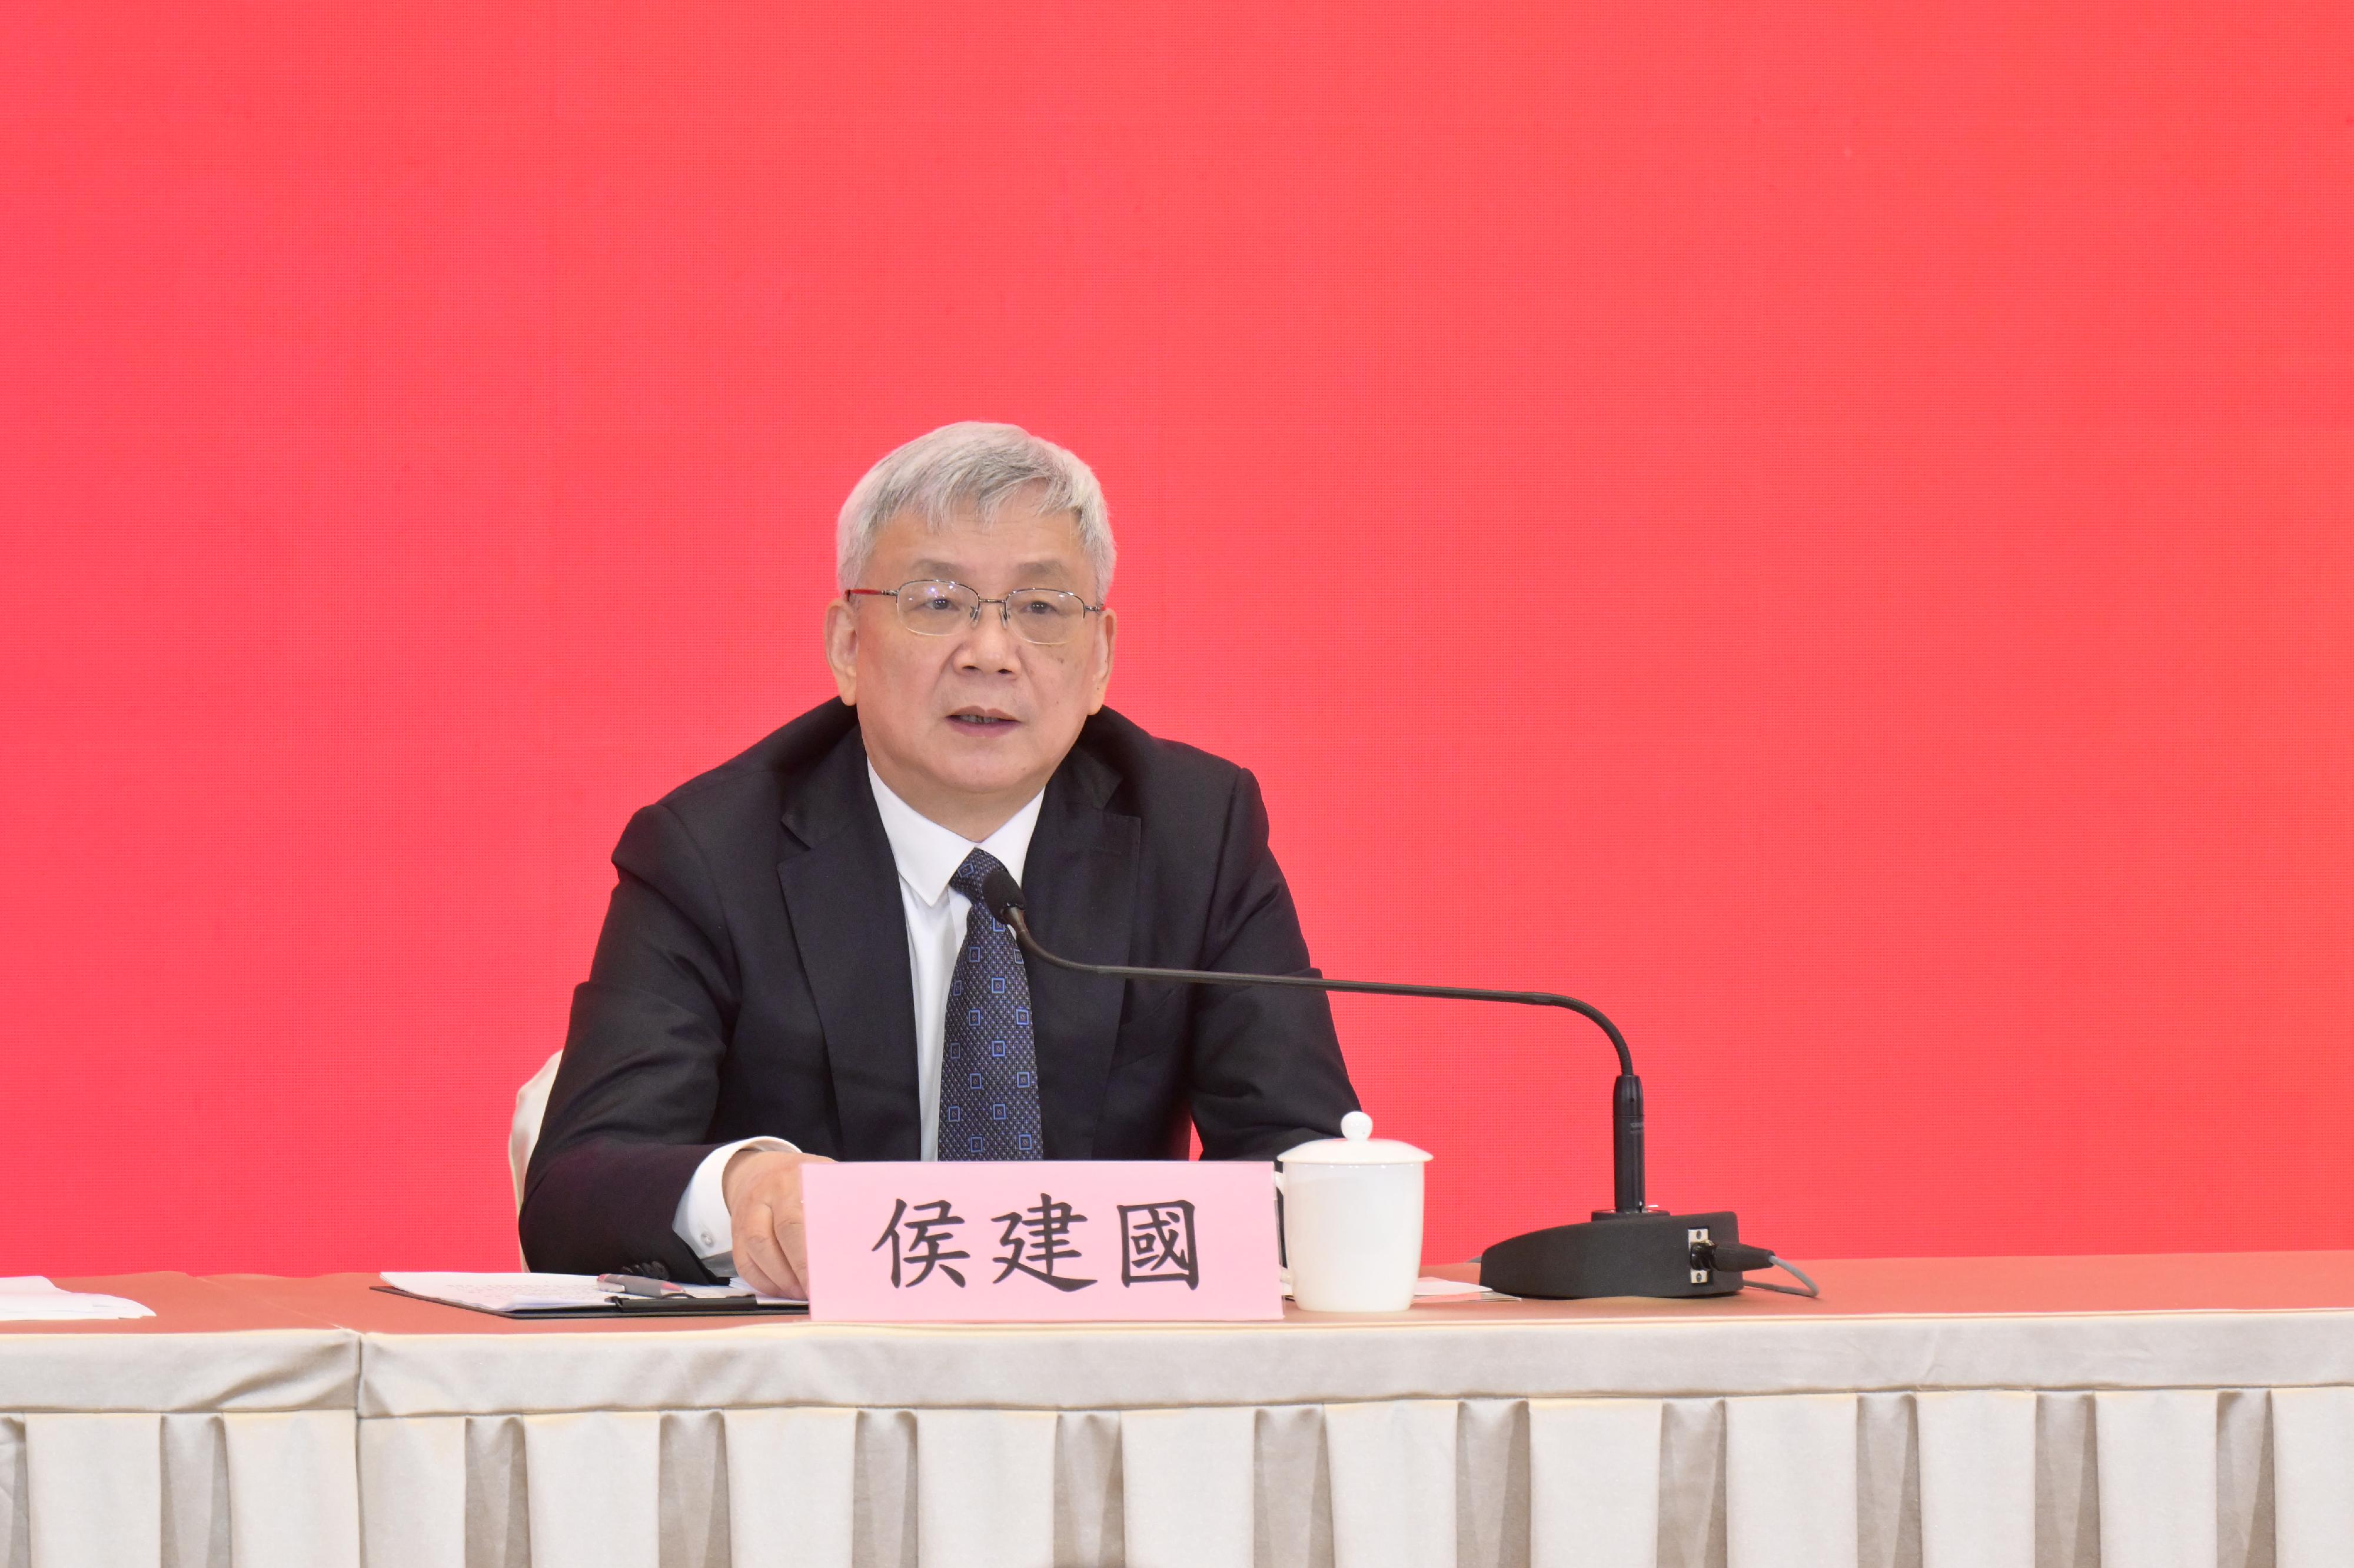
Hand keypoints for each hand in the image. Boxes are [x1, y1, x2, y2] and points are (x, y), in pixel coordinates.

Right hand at [721, 1147, 834, 1298]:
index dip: (807, 1254)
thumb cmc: (801, 1179)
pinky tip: (783, 1291)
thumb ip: (839, 1199)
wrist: (758, 1170)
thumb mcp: (823, 1175)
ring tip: (801, 1293)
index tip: (828, 1276)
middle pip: (769, 1239)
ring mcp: (745, 1215)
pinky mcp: (735, 1234)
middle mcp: (763, 1197)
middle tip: (814, 1292)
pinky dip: (763, 1283)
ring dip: (778, 1279)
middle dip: (793, 1270)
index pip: (794, 1221)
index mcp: (790, 1180)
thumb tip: (866, 1233)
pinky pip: (743, 1263)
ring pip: (753, 1253)